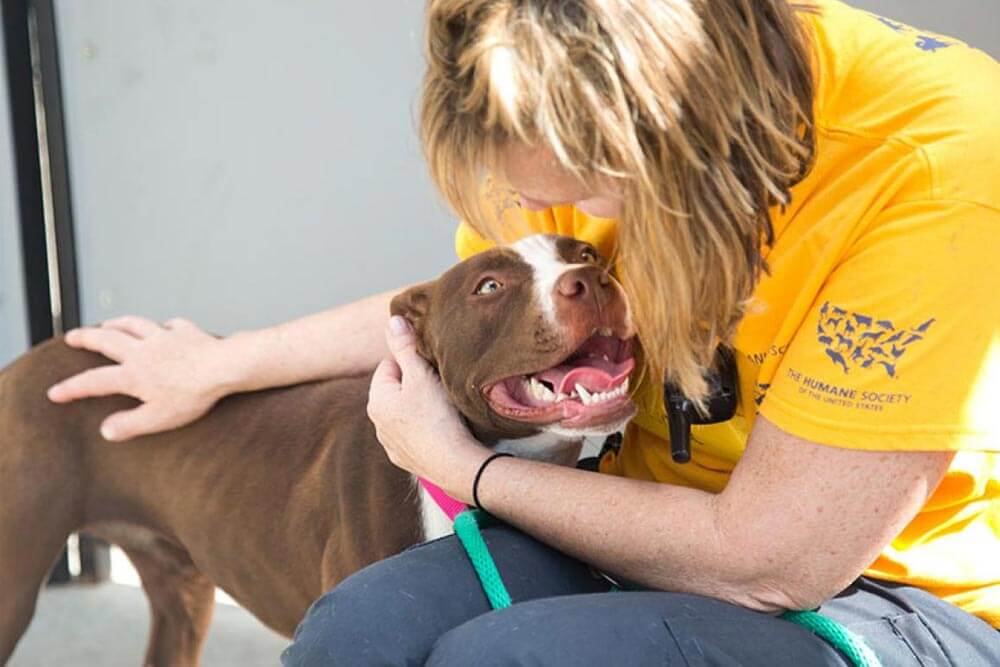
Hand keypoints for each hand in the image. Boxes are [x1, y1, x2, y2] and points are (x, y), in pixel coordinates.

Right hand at [48, 316, 230, 440]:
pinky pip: (171, 325)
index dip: (72, 388)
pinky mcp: (186, 331)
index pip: (94, 381)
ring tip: (108, 323)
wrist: (224, 367)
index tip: (54, 393)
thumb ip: (130, 424)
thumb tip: (106, 430)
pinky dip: (164, 326)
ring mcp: (164, 337)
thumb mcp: (158, 418)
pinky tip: (165, 327)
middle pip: (107, 339)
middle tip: (72, 337)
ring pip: (134, 324)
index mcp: (133, 374)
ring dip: (118, 322)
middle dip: (86, 338)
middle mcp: (143, 351)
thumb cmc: (193, 395)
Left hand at [367, 316, 490, 501]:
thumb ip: (405, 347)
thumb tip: (393, 320)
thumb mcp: (421, 375)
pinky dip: (426, 428)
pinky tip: (442, 429)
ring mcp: (392, 444)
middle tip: (440, 385)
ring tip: (444, 408)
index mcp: (377, 400)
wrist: (454, 465)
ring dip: (421, 406)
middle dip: (416, 383)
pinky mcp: (408, 459)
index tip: (432, 367)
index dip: (412, 361)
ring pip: (406, 412)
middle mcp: (378, 424)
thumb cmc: (437, 418)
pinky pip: (415, 434)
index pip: (389, 365)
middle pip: (397, 389)